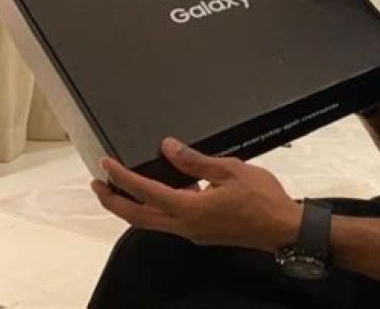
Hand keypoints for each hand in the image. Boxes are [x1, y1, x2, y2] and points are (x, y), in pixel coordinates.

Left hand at [91, 138, 301, 252]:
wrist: (282, 228)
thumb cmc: (262, 198)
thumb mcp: (230, 170)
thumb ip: (195, 160)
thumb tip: (167, 147)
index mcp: (190, 209)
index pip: (146, 193)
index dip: (122, 178)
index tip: (106, 165)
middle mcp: (185, 226)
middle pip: (137, 217)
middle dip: (113, 201)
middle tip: (96, 183)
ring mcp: (192, 232)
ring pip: (151, 221)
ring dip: (131, 205)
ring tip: (121, 185)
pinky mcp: (202, 232)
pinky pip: (169, 220)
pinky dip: (155, 206)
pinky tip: (163, 189)